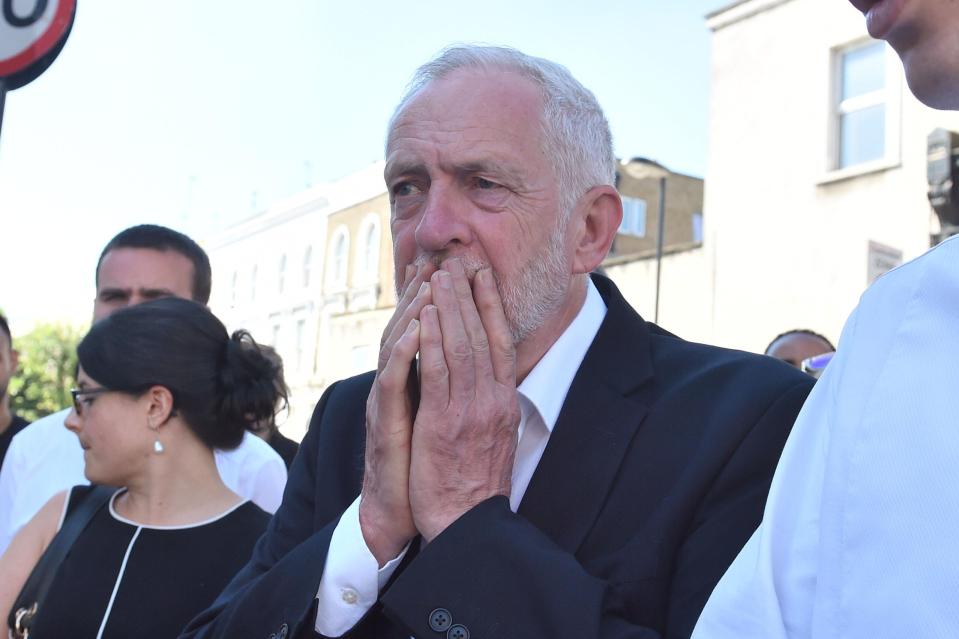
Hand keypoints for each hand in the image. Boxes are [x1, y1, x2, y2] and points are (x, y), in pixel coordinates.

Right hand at [360, 262, 434, 565]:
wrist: (403, 512)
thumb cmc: (425, 467)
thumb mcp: (442, 420)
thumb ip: (449, 388)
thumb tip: (474, 364)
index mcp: (413, 383)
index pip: (424, 331)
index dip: (437, 300)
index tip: (454, 268)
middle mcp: (397, 386)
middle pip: (409, 328)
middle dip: (425, 292)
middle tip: (439, 258)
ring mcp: (387, 402)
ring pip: (397, 345)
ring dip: (414, 310)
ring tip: (429, 279)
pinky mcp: (383, 423)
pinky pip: (393, 380)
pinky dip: (404, 352)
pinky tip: (416, 328)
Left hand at [409, 259, 520, 540]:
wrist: (467, 520)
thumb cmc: (477, 480)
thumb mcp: (496, 435)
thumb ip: (492, 402)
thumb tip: (489, 376)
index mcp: (505, 401)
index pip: (500, 341)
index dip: (490, 304)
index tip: (481, 275)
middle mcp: (492, 400)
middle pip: (480, 335)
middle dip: (467, 295)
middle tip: (456, 261)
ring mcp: (469, 410)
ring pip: (459, 347)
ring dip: (447, 308)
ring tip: (438, 276)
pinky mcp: (442, 423)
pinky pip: (437, 372)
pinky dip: (430, 341)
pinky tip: (422, 317)